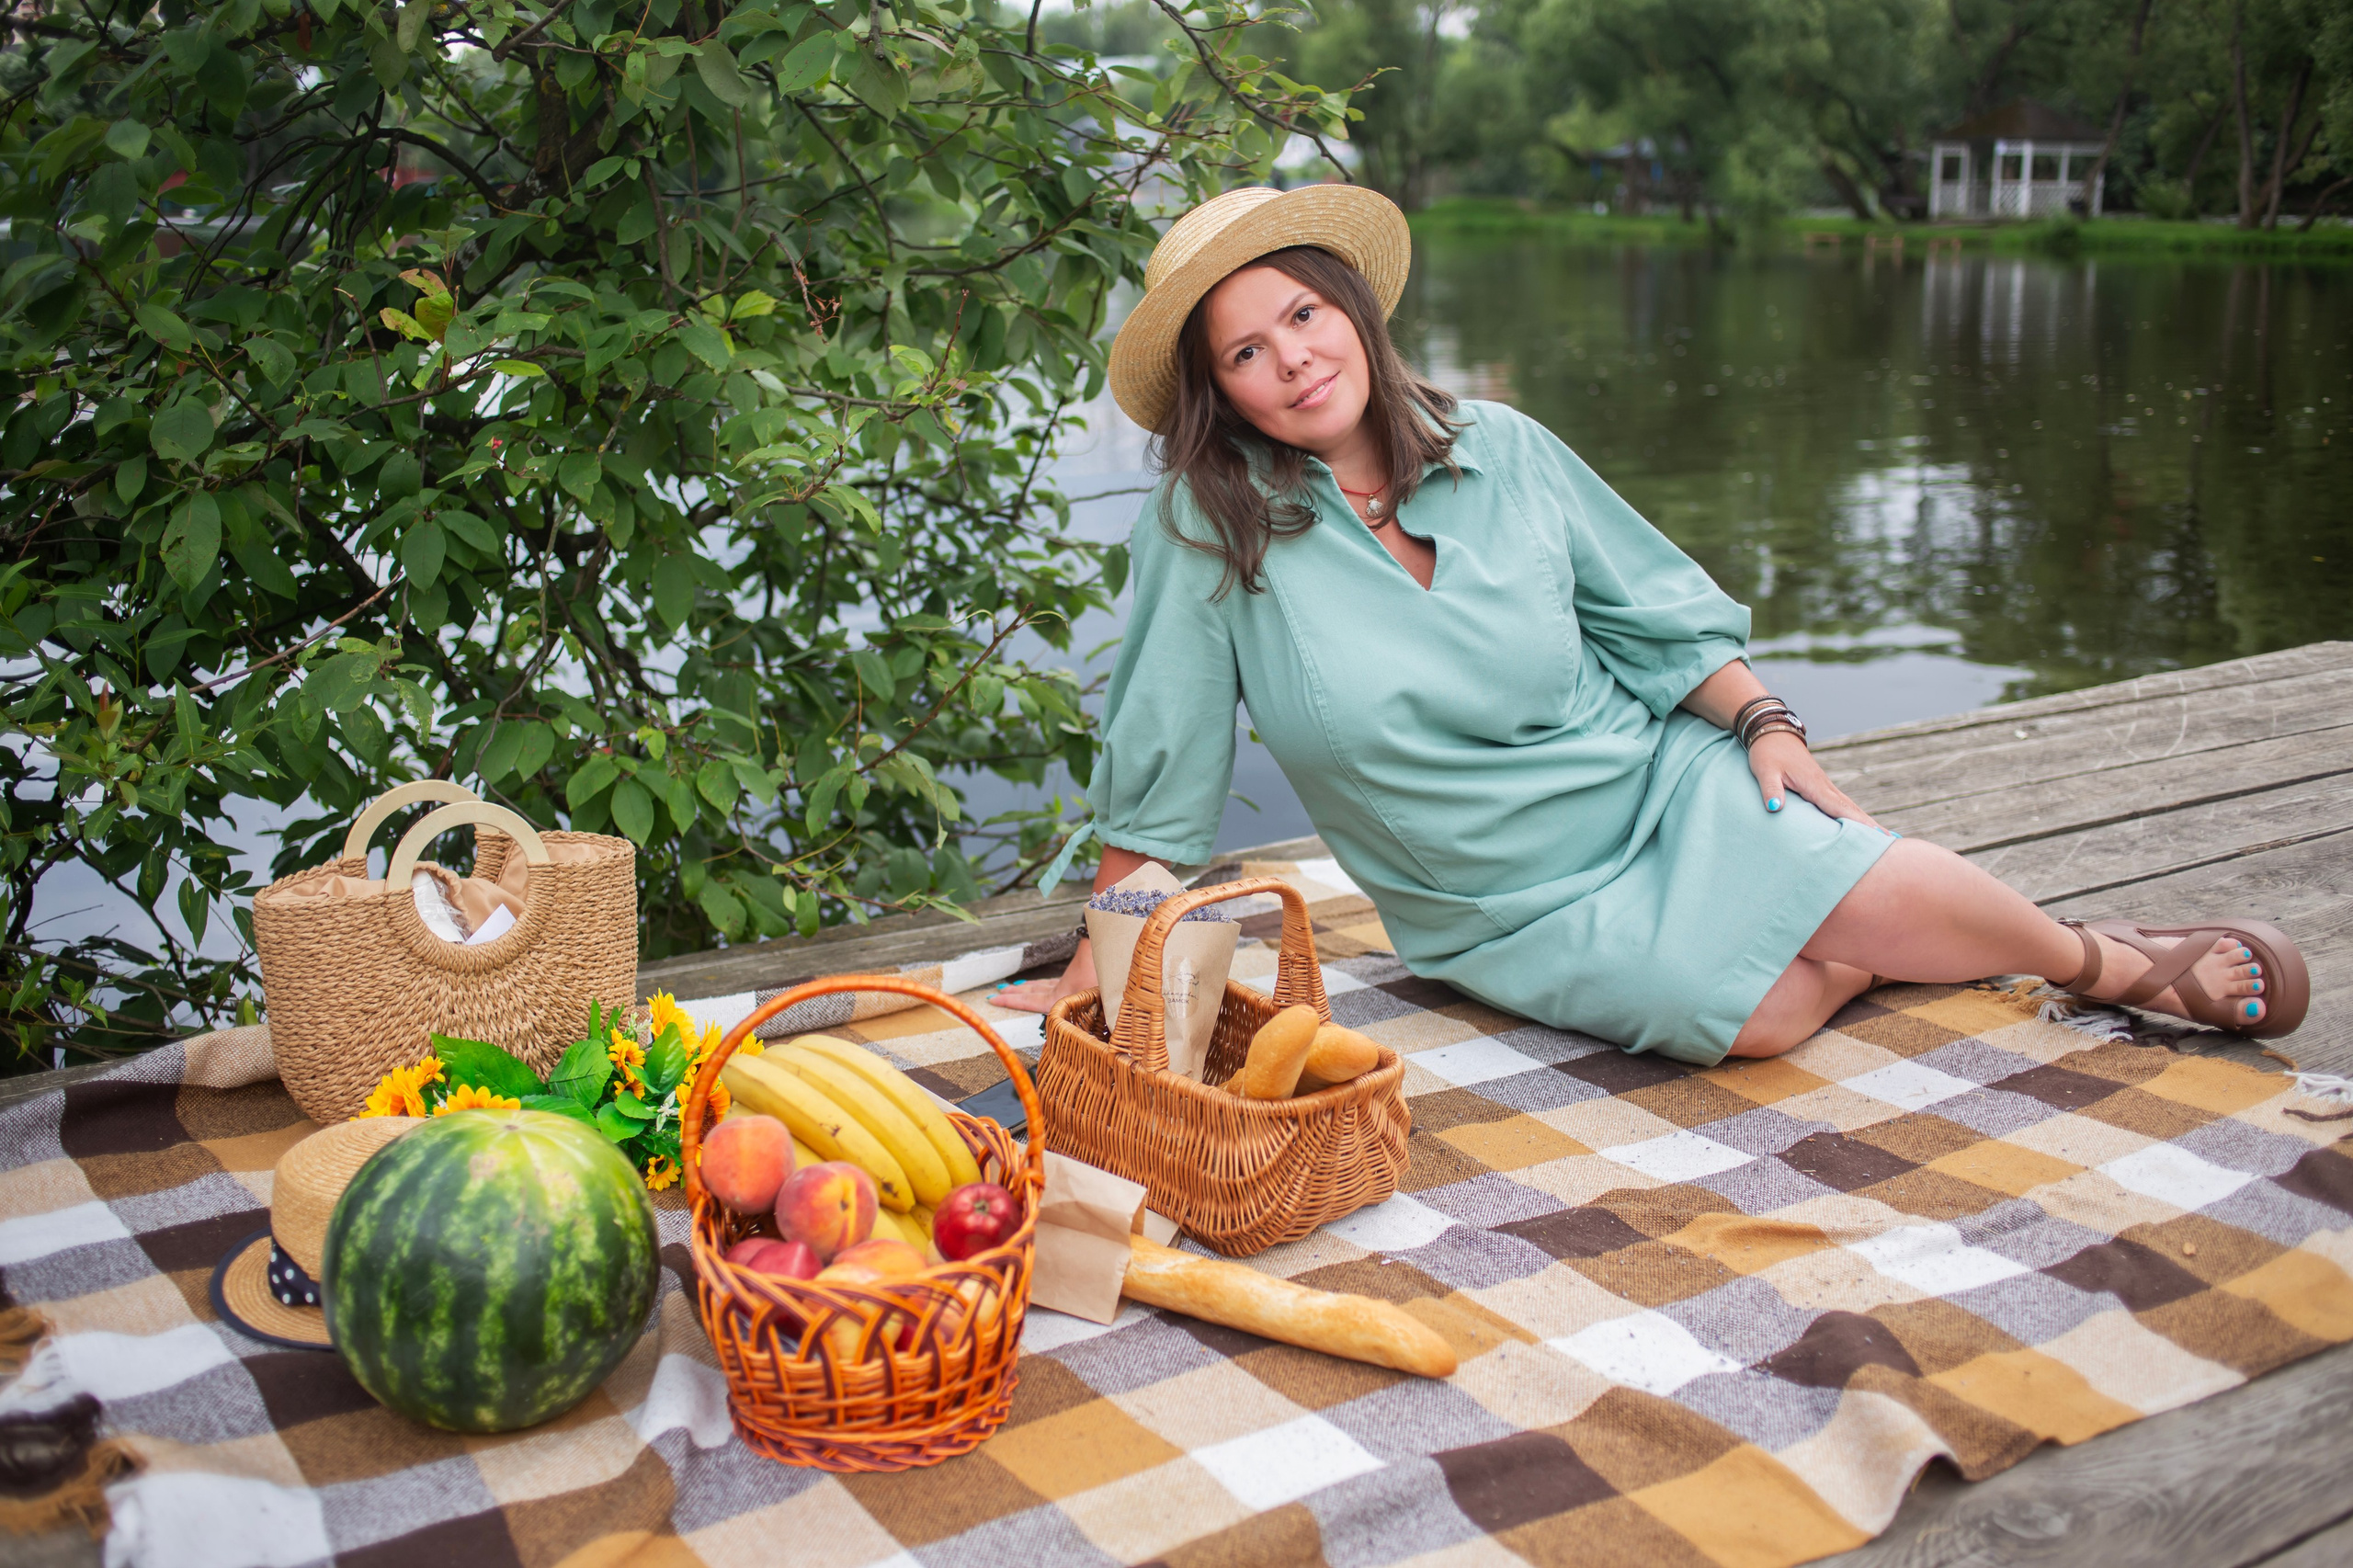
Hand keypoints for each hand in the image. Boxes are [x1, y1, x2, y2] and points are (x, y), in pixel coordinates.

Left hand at [993, 939, 1096, 1013]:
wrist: (1121, 950)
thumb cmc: (1106, 966)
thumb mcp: (1089, 986)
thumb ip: (1071, 1003)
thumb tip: (1061, 1016)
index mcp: (1070, 998)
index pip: (1034, 1003)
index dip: (1014, 1001)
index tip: (996, 998)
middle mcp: (1070, 996)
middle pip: (1035, 998)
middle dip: (1015, 997)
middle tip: (994, 996)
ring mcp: (1073, 990)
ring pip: (1042, 991)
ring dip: (1025, 991)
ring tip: (1007, 989)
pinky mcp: (1076, 982)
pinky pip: (1052, 986)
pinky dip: (1038, 985)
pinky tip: (1028, 985)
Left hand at [1747, 731, 1883, 830]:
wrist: (1771, 733)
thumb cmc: (1767, 753)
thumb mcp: (1764, 771)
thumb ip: (1770, 790)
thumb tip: (1774, 808)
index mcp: (1812, 784)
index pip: (1837, 807)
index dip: (1856, 822)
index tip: (1875, 834)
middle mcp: (1823, 785)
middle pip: (1851, 808)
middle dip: (1870, 824)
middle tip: (1892, 841)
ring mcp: (1824, 785)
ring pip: (1848, 805)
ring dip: (1865, 820)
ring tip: (1884, 836)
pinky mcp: (1820, 785)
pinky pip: (1840, 803)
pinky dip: (1853, 814)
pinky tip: (1860, 823)